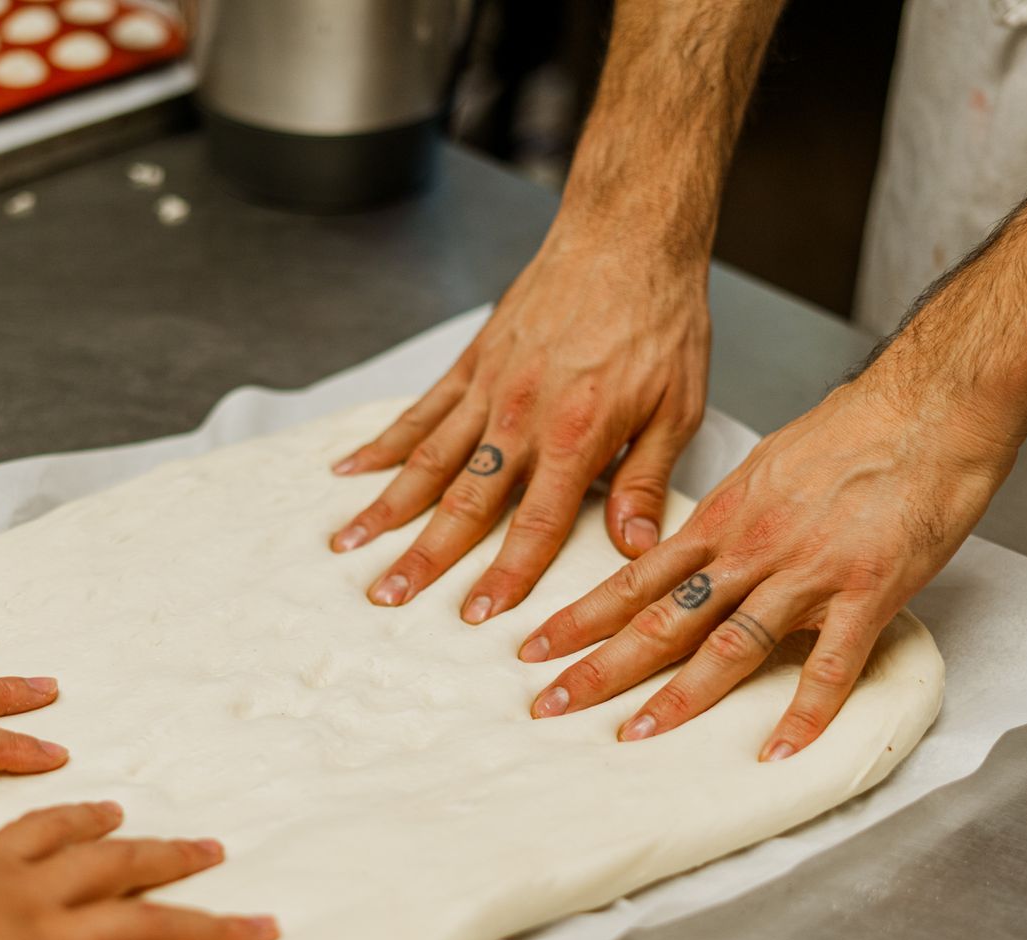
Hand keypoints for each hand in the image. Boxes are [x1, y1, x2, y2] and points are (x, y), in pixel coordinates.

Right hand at [0, 802, 276, 939]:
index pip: (43, 835)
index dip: (83, 823)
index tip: (112, 812)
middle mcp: (25, 893)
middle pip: (115, 866)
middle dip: (167, 857)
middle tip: (213, 850)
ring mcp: (45, 939)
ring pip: (149, 925)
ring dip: (212, 924)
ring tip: (262, 925)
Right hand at [328, 223, 710, 623]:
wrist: (628, 237)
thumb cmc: (660, 319)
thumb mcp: (678, 407)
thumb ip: (647, 481)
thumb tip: (635, 550)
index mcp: (576, 435)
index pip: (534, 523)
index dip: (505, 575)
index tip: (477, 615)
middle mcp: (521, 415)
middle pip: (462, 501)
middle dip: (424, 556)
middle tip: (387, 596)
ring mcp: (489, 387)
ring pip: (427, 458)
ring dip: (387, 507)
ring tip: (348, 545)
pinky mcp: (473, 361)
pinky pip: (421, 410)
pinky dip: (384, 442)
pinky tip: (352, 470)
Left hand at [517, 382, 1015, 756]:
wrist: (930, 405)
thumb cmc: (855, 432)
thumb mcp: (765, 469)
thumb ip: (727, 520)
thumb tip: (693, 551)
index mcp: (722, 521)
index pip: (634, 579)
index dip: (581, 618)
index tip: (533, 649)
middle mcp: (750, 550)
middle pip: (661, 618)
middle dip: (600, 667)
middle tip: (549, 706)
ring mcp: (807, 573)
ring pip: (728, 644)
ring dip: (679, 697)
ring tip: (635, 736)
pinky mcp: (868, 592)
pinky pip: (830, 664)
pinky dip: (805, 712)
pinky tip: (779, 749)